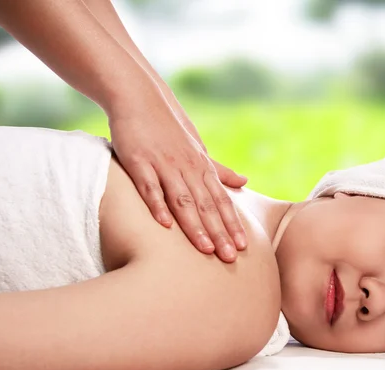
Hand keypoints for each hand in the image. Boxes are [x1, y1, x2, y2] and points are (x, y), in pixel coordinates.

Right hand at [109, 92, 247, 262]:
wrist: (140, 97)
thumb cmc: (170, 127)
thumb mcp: (198, 148)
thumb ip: (219, 169)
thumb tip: (245, 182)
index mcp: (201, 166)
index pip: (221, 199)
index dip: (232, 223)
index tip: (243, 246)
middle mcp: (187, 167)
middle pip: (206, 205)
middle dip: (220, 232)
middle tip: (231, 257)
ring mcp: (163, 165)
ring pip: (182, 199)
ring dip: (195, 225)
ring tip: (206, 249)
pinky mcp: (139, 162)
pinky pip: (149, 187)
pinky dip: (157, 205)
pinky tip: (165, 226)